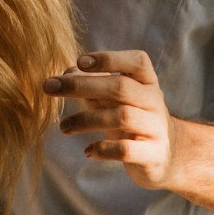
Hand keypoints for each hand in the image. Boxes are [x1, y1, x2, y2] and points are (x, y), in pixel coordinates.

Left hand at [47, 49, 182, 189]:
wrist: (164, 156)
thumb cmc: (131, 120)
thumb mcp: (114, 100)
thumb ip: (92, 84)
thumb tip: (65, 73)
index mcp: (147, 83)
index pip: (137, 61)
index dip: (109, 58)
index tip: (79, 62)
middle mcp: (155, 101)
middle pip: (121, 87)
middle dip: (81, 86)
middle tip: (49, 87)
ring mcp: (156, 128)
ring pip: (121, 117)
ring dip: (85, 120)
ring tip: (64, 127)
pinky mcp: (153, 155)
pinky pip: (126, 149)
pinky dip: (103, 149)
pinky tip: (88, 151)